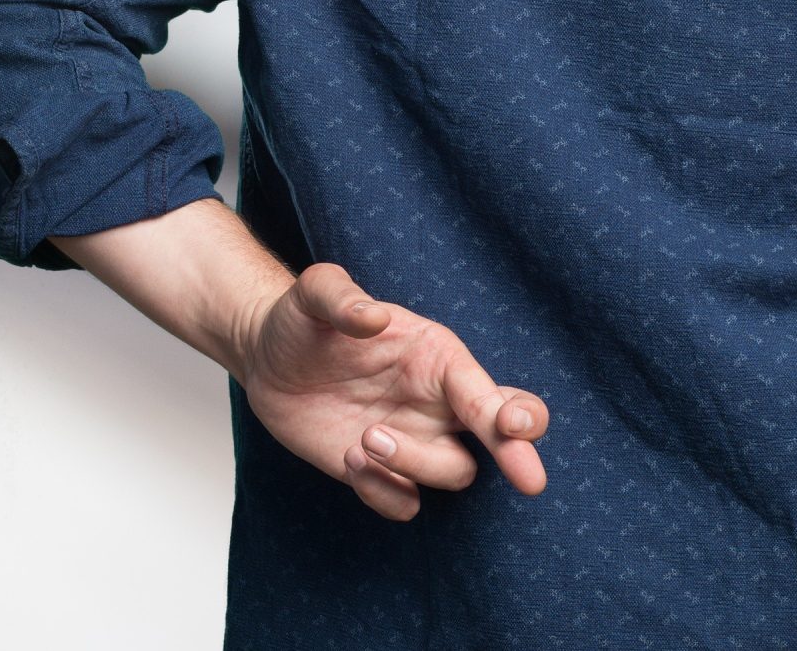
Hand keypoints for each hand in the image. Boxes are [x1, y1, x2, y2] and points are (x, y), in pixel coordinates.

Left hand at [233, 261, 549, 519]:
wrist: (267, 357)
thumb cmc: (301, 320)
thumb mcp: (312, 295)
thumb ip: (340, 297)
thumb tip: (372, 317)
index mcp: (437, 356)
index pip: (485, 389)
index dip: (509, 411)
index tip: (512, 427)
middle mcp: (437, 402)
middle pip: (501, 437)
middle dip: (519, 455)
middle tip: (529, 481)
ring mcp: (413, 440)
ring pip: (452, 473)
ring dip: (415, 465)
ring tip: (364, 439)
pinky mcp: (382, 473)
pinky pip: (405, 502)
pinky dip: (384, 493)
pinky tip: (349, 460)